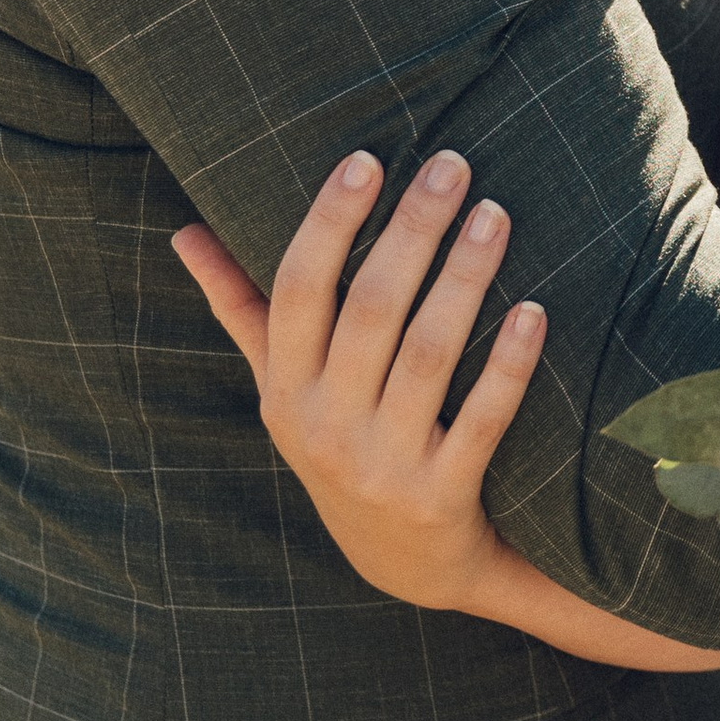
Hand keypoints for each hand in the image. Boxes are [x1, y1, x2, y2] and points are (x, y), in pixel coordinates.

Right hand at [174, 149, 553, 628]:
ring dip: (463, 278)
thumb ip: (242, 308)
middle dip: (412, 230)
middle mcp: (325, 427)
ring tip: (495, 213)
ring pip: (427, 355)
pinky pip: (480, 420)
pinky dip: (509, 365)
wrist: (405, 562)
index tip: (367, 159)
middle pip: (371, 309)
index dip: (329, 222)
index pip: (297, 290)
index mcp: (285, 389)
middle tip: (453, 163)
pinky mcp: (442, 495)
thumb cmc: (341, 442)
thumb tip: (184, 232)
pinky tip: (535, 310)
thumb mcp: (284, 386)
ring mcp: (384, 464)